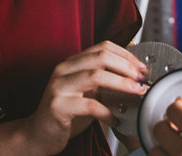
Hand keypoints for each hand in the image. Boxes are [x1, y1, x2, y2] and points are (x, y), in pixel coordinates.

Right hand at [22, 41, 148, 154]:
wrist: (39, 134)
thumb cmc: (66, 114)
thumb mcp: (86, 92)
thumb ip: (103, 82)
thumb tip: (133, 77)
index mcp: (71, 63)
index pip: (102, 47)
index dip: (125, 55)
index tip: (141, 67)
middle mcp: (64, 70)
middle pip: (100, 57)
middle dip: (127, 66)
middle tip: (142, 78)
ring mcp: (59, 87)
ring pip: (95, 76)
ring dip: (121, 83)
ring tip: (136, 92)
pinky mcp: (58, 106)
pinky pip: (89, 105)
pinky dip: (107, 112)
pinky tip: (114, 119)